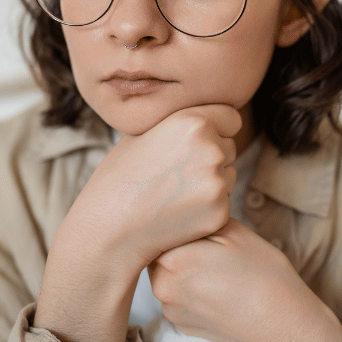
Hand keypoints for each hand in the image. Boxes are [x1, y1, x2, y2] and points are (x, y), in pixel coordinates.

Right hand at [62, 103, 242, 276]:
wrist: (109, 226)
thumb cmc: (119, 177)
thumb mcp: (142, 133)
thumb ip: (178, 122)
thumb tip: (201, 114)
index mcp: (192, 122)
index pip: (232, 117)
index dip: (217, 128)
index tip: (200, 141)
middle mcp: (211, 148)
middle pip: (230, 146)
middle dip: (212, 157)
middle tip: (177, 172)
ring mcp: (217, 182)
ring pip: (230, 175)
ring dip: (212, 181)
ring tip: (175, 192)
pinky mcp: (220, 211)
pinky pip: (225, 202)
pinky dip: (208, 208)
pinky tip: (179, 212)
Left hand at [147, 217, 328, 341]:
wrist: (281, 326)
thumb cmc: (263, 275)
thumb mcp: (233, 230)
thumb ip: (198, 219)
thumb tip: (181, 215)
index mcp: (172, 258)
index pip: (158, 230)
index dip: (176, 222)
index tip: (193, 220)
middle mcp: (163, 286)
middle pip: (157, 254)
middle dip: (175, 245)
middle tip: (207, 244)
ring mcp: (170, 310)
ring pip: (166, 275)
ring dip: (181, 268)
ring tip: (215, 269)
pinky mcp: (180, 326)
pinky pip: (176, 297)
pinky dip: (189, 290)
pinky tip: (215, 289)